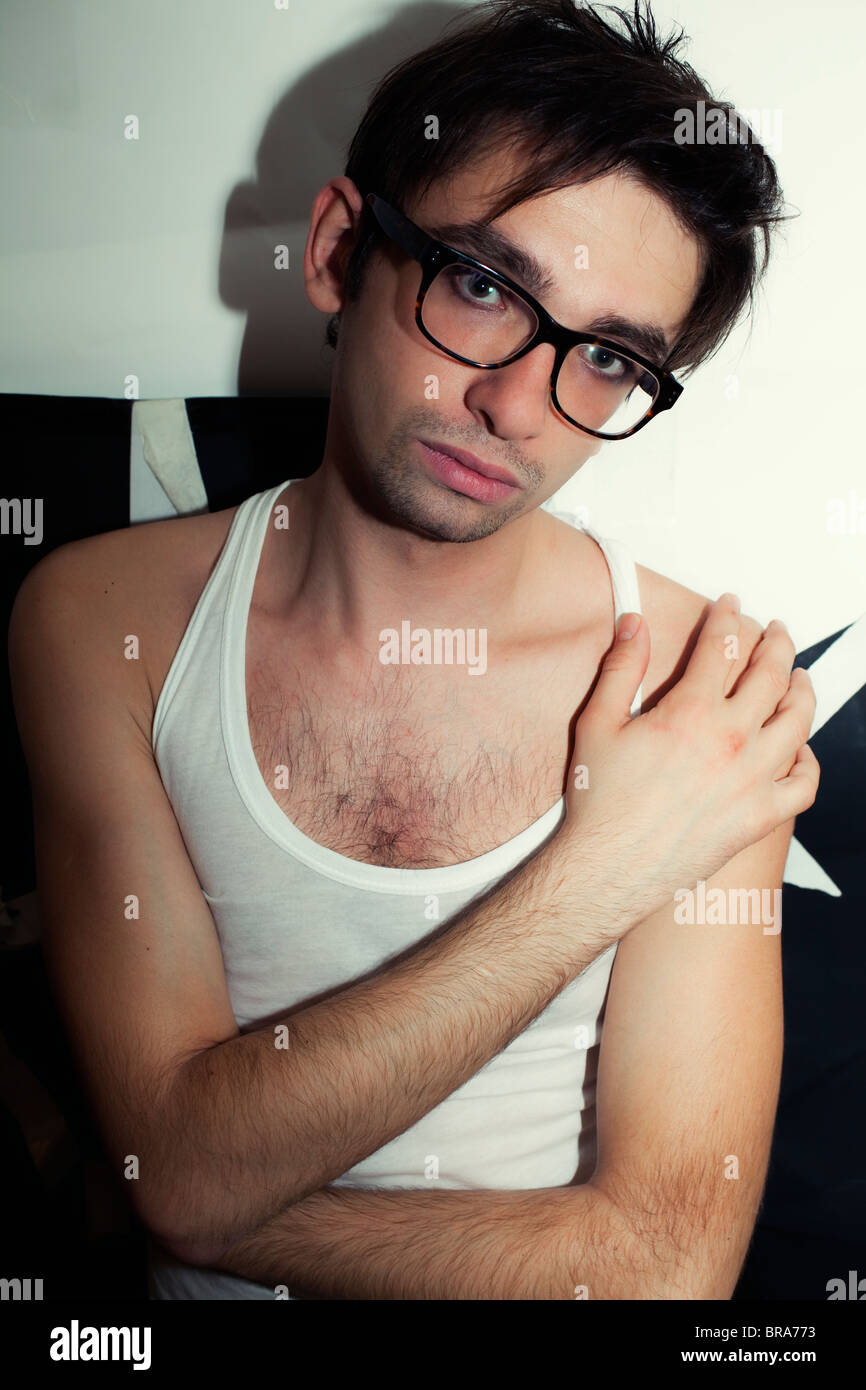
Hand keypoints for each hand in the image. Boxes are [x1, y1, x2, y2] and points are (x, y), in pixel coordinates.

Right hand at [561, 595, 818, 927]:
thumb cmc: (599, 800)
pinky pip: (805, 783)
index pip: (723, 647)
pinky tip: (800, 748)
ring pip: (798, 721)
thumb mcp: (596, 723)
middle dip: (777, 644)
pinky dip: (809, 760)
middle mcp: (731, 741)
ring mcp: (752, 780)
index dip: (728, 618)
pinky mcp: (760, 816)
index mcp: (691, 712)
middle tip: (777, 631)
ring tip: (800, 678)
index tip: (731, 605)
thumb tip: (634, 622)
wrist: (608, 867)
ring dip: (802, 690)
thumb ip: (621, 667)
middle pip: (772, 675)